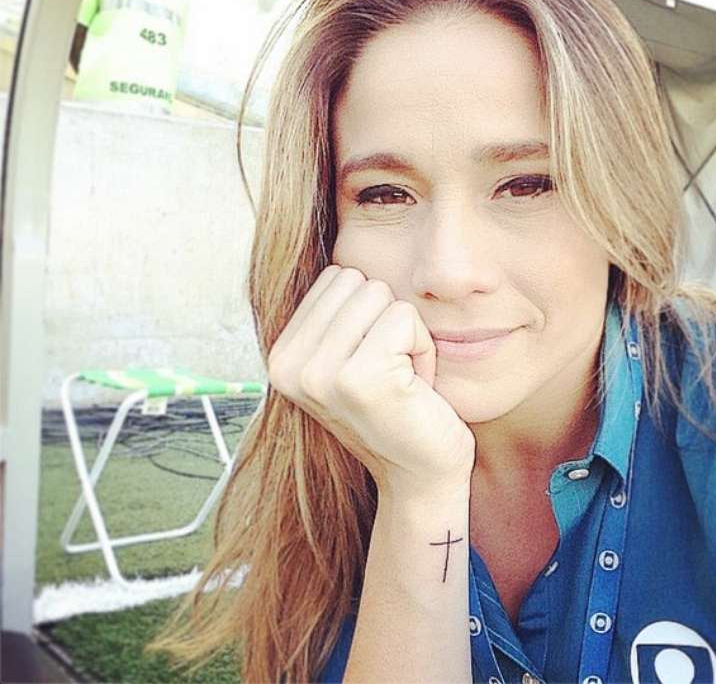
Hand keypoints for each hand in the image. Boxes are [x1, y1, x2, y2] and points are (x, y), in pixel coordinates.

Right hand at [267, 265, 475, 495]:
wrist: (421, 475)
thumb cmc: (396, 409)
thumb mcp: (348, 358)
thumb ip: (333, 315)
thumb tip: (341, 252)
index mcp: (281, 355)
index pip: (335, 277)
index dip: (368, 313)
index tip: (372, 362)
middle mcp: (288, 365)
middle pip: (357, 280)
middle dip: (387, 319)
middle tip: (391, 371)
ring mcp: (319, 373)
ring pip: (380, 294)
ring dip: (406, 334)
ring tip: (401, 378)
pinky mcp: (359, 379)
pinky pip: (405, 318)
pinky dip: (423, 349)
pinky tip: (415, 387)